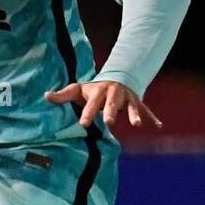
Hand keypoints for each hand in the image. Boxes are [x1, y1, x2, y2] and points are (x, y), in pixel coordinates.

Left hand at [44, 80, 161, 129]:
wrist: (115, 78)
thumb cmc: (92, 90)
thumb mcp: (78, 90)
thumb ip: (63, 95)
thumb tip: (45, 96)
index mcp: (98, 91)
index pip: (91, 103)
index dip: (88, 113)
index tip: (83, 124)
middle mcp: (113, 94)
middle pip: (112, 104)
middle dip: (111, 112)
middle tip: (109, 122)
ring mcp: (126, 98)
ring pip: (131, 107)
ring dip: (134, 115)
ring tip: (136, 125)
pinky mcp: (136, 102)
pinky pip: (146, 110)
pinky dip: (152, 118)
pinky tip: (159, 126)